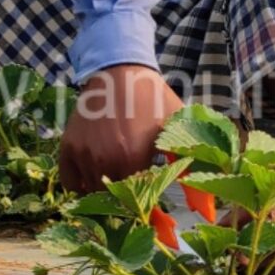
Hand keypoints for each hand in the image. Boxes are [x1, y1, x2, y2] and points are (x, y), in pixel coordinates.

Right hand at [59, 65, 183, 192]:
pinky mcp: (68, 147)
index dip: (145, 203)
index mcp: (133, 158)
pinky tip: (94, 178)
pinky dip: (80, 185)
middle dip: (126, 199)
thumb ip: (188, 157)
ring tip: (117, 179)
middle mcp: (105, 160)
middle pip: (114, 200)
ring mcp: (84, 154)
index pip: (137, 201)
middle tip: (134, 192)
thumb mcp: (176, 124)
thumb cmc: (151, 97)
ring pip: (92, 192)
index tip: (149, 201)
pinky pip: (69, 182)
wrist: (119, 71)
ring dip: (105, 191)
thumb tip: (205, 195)